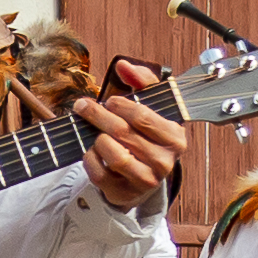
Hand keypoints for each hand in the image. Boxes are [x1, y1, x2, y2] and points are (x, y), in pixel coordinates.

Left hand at [73, 91, 181, 209]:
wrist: (142, 177)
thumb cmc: (147, 137)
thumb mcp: (153, 108)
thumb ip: (143, 82)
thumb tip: (124, 65)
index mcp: (175, 139)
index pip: (143, 117)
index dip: (120, 105)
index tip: (108, 100)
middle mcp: (164, 161)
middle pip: (122, 132)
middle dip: (98, 115)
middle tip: (83, 106)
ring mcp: (144, 180)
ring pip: (112, 153)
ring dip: (97, 139)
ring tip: (96, 133)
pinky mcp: (124, 192)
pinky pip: (98, 172)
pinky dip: (89, 157)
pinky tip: (91, 150)